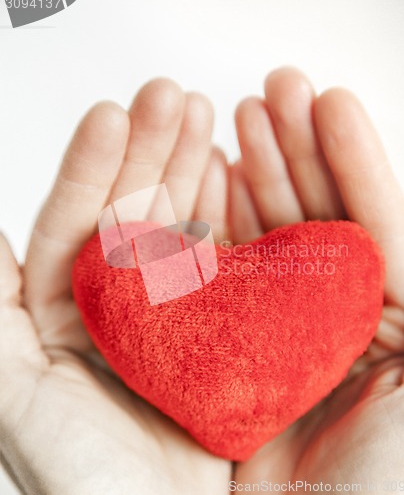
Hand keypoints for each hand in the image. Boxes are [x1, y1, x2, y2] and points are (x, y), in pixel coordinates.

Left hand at [0, 79, 230, 494]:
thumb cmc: (86, 482)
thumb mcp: (18, 400)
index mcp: (67, 308)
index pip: (77, 221)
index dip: (93, 166)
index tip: (114, 115)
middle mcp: (120, 300)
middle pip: (133, 208)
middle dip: (150, 149)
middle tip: (172, 95)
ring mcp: (172, 307)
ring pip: (180, 222)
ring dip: (190, 168)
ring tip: (207, 117)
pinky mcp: (216, 323)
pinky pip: (222, 258)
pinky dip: (228, 215)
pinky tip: (233, 176)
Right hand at [230, 68, 403, 486]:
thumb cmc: (384, 489)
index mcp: (385, 314)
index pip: (370, 221)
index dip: (352, 160)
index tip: (328, 102)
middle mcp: (330, 308)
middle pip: (315, 212)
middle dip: (297, 148)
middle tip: (276, 89)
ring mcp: (277, 319)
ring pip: (268, 230)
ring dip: (258, 171)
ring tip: (240, 117)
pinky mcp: (232, 337)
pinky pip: (226, 269)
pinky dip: (219, 222)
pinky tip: (213, 178)